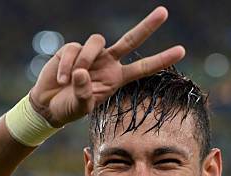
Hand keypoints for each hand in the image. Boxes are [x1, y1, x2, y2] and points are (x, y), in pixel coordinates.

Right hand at [29, 6, 184, 126]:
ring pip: (96, 42)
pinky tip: (61, 79)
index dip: (161, 59)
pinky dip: (65, 66)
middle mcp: (108, 62)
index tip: (182, 50)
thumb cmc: (70, 108)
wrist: (48, 104)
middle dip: (148, 26)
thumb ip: (84, 93)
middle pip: (131, 40)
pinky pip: (73, 50)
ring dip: (85, 59)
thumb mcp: (81, 107)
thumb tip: (81, 72)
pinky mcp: (72, 49)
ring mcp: (91, 54)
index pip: (143, 68)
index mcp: (117, 78)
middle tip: (165, 12)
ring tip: (72, 78)